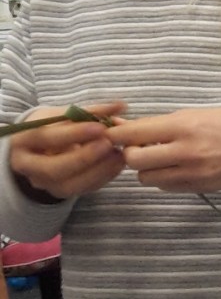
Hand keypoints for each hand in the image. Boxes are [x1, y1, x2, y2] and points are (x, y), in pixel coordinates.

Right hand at [8, 102, 128, 200]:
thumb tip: (120, 105)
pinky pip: (82, 190)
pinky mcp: (59, 192)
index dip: (74, 133)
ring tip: (118, 154)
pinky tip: (117, 164)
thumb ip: (88, 111)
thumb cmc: (51, 127)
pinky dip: (102, 178)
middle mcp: (26, 165)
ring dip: (98, 171)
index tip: (100, 127)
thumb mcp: (61, 115)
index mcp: (22, 139)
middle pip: (53, 168)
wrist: (38, 148)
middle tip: (109, 144)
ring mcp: (42, 183)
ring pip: (69, 185)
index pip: (45, 137)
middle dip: (85, 157)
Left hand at [106, 107, 220, 192]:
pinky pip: (165, 186)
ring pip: (146, 177)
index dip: (115, 134)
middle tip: (138, 147)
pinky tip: (176, 167)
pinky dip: (163, 177)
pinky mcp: (199, 187)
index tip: (112, 133)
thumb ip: (158, 123)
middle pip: (133, 160)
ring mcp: (193, 173)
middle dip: (129, 153)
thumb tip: (120, 125)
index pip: (132, 133)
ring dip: (146, 168)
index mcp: (183, 127)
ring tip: (159, 158)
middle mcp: (186, 152)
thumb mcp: (194, 113)